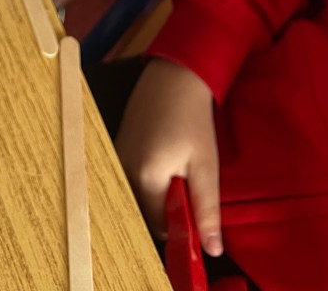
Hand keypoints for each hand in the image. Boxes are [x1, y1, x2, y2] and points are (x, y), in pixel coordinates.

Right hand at [116, 58, 221, 255]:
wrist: (175, 76)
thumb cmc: (194, 120)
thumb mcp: (206, 166)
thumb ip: (206, 209)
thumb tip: (212, 250)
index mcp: (146, 178)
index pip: (158, 225)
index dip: (179, 224)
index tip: (194, 209)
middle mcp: (124, 170)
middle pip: (143, 210)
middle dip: (165, 208)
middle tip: (186, 184)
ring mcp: (116, 156)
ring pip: (135, 193)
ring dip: (154, 192)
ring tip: (174, 166)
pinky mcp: (115, 144)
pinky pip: (127, 176)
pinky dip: (144, 177)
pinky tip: (160, 156)